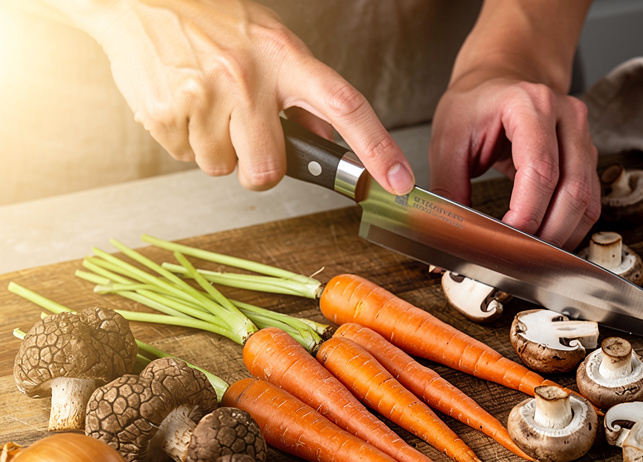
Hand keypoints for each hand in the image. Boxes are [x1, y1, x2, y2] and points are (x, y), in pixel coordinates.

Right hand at [80, 0, 413, 193]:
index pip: (345, 105)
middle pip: (268, 170)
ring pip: (222, 168)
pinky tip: (181, 102)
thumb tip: (325, 145)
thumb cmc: (211, 22)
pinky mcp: (166, 113)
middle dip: (258, 167)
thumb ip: (301, 97)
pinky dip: (184, 139)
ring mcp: (204, 96)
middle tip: (244, 136)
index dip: (377, 148)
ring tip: (205, 103)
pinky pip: (185, 157)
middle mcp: (246, 78)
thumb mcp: (270, 45)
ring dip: (216, 148)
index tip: (399, 182)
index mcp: (284, 58)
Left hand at [429, 75, 599, 249]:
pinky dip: (570, 228)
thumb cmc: (476, 106)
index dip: (526, 215)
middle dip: (546, 235)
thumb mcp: (448, 141)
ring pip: (587, 202)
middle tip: (517, 257)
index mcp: (530, 105)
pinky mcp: (588, 157)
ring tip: (531, 256)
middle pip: (572, 191)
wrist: (500, 80)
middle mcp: (566, 118)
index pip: (540, 171)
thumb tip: (448, 239)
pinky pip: (589, 203)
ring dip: (562, 237)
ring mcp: (583, 137)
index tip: (503, 240)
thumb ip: (448, 190)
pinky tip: (546, 241)